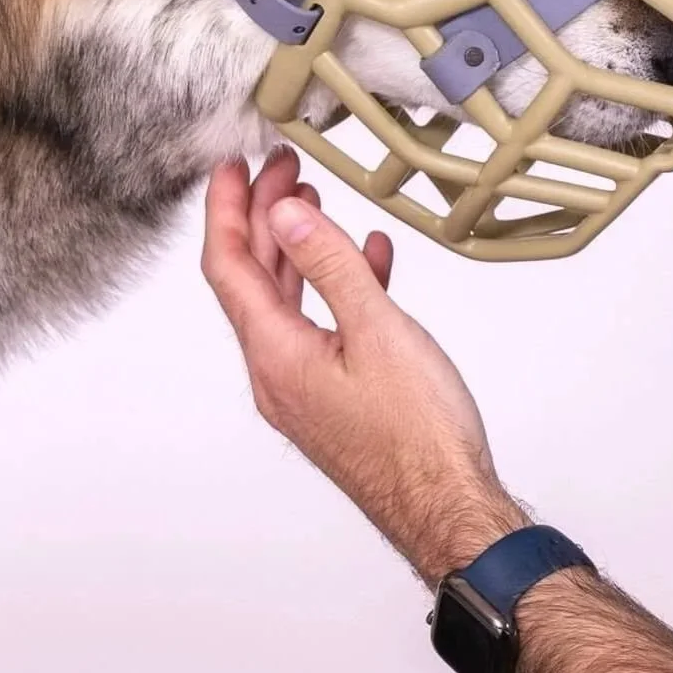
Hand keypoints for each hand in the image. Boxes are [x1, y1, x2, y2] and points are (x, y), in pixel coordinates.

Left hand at [201, 147, 524, 584]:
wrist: (447, 506)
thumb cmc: (418, 436)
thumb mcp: (376, 331)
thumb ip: (330, 266)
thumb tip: (283, 214)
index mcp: (275, 355)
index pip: (229, 267)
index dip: (225, 209)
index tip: (233, 166)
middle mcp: (276, 372)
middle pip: (253, 279)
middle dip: (262, 216)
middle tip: (282, 167)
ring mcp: (303, 386)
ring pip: (286, 300)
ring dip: (296, 246)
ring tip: (313, 199)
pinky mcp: (333, 395)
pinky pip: (321, 325)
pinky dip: (336, 283)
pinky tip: (367, 259)